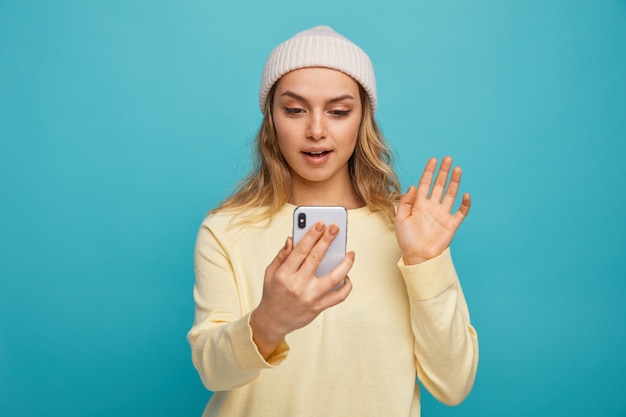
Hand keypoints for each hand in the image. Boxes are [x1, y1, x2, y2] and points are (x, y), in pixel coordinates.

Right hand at [250, 222, 353, 357]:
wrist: (273, 321)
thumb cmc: (273, 293)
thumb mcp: (270, 273)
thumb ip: (282, 255)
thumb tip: (292, 238)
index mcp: (284, 275)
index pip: (301, 251)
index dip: (312, 235)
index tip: (321, 224)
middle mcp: (298, 286)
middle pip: (317, 259)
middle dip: (327, 241)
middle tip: (336, 228)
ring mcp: (310, 298)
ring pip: (334, 278)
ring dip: (345, 264)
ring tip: (351, 253)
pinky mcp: (318, 307)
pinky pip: (339, 296)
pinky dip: (346, 286)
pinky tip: (347, 276)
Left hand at [395, 156, 470, 264]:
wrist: (417, 257)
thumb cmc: (406, 240)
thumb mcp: (400, 219)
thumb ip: (405, 201)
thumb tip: (413, 186)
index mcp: (419, 204)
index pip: (425, 183)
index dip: (429, 171)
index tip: (433, 160)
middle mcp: (432, 207)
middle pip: (439, 185)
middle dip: (443, 171)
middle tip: (448, 158)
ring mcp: (442, 214)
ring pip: (450, 194)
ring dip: (454, 182)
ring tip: (457, 169)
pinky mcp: (451, 224)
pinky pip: (461, 212)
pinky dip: (465, 204)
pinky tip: (466, 194)